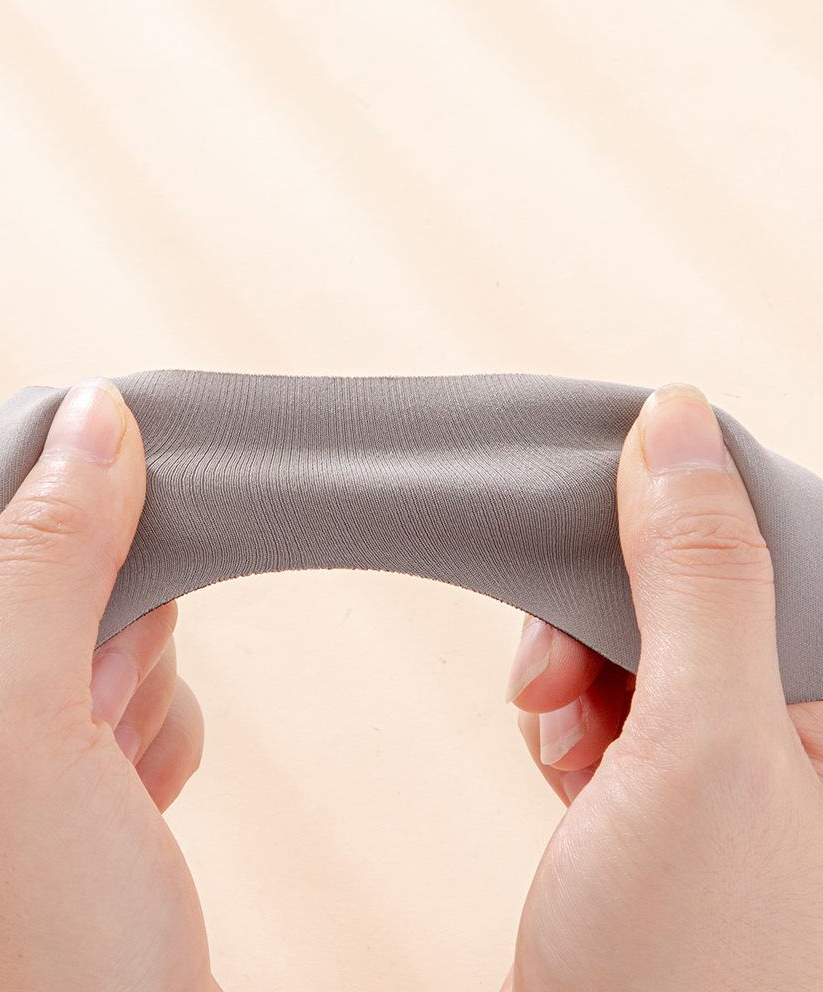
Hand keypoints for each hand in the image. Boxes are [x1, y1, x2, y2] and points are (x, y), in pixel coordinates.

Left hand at [0, 378, 220, 991]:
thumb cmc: (35, 947)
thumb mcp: (19, 726)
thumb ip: (46, 563)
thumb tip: (92, 419)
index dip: (44, 518)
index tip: (113, 526)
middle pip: (42, 577)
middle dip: (102, 627)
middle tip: (94, 703)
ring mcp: (1, 750)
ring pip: (104, 628)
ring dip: (137, 679)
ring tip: (114, 763)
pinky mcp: (73, 777)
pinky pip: (139, 689)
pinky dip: (157, 724)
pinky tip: (136, 786)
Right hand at [500, 382, 822, 990]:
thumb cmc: (685, 965)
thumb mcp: (698, 744)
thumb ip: (696, 576)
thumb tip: (677, 423)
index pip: (784, 543)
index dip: (685, 522)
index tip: (604, 524)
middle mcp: (813, 732)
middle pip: (706, 591)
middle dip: (609, 614)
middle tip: (562, 673)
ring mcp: (750, 764)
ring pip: (653, 640)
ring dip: (581, 666)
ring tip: (561, 732)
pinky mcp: (684, 789)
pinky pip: (627, 698)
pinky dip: (578, 710)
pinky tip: (566, 753)